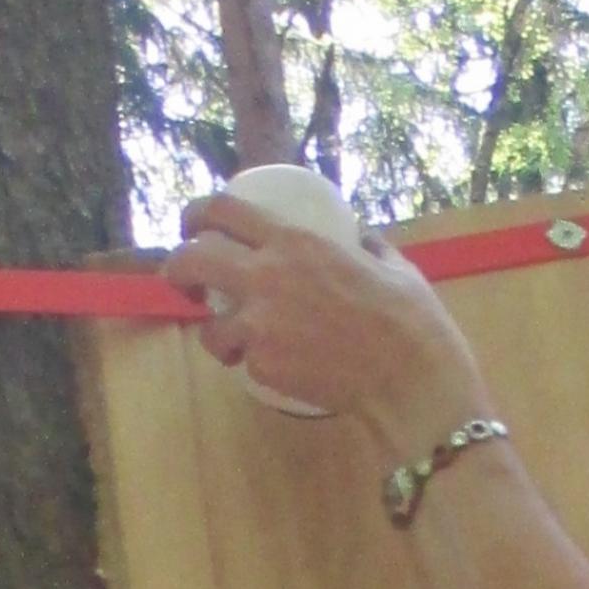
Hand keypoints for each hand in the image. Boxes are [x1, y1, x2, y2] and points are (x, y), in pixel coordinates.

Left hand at [162, 193, 495, 449]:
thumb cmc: (410, 318)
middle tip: (185, 281)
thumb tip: (358, 235)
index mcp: (296, 241)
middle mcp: (267, 276)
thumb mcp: (389, 263)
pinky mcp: (262, 366)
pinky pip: (240, 360)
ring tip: (236, 340)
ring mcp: (260, 324)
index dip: (197, 213)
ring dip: (215, 331)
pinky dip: (249, 363)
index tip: (192, 225)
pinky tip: (272, 366)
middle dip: (178, 269)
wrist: (410, 378)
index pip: (223, 210)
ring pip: (207, 325)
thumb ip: (364, 245)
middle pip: (192, 258)